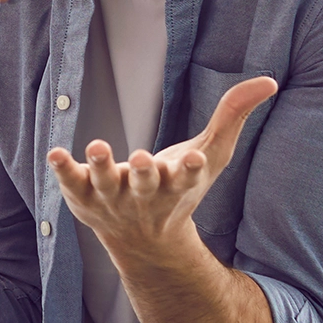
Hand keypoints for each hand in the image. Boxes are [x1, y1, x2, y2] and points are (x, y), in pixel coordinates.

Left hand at [46, 76, 277, 261]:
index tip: (193, 160)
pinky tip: (53, 154)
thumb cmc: (180, 188)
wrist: (145, 241)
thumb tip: (268, 81)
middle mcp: (146, 195)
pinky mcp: (85, 196)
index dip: (189, 170)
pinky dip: (63, 170)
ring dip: (102, 166)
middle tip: (142, 159)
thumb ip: (234, 116)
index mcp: (179, 186)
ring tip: (96, 146)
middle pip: (146, 183)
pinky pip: (72, 183)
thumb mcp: (211, 155)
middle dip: (145, 173)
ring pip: (108, 183)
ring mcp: (113, 198)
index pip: (187, 179)